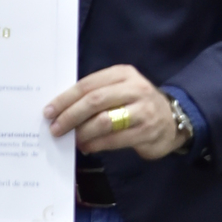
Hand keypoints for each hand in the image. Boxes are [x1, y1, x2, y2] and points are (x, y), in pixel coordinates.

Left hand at [44, 65, 180, 160]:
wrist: (172, 119)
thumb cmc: (136, 105)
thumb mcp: (119, 90)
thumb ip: (96, 95)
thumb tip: (62, 111)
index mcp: (122, 74)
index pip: (88, 84)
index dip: (65, 99)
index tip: (49, 111)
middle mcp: (134, 88)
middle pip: (94, 101)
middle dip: (70, 116)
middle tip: (56, 128)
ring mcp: (143, 110)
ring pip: (104, 121)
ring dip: (83, 132)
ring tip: (72, 139)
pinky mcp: (147, 131)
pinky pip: (115, 139)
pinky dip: (96, 144)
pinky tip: (87, 147)